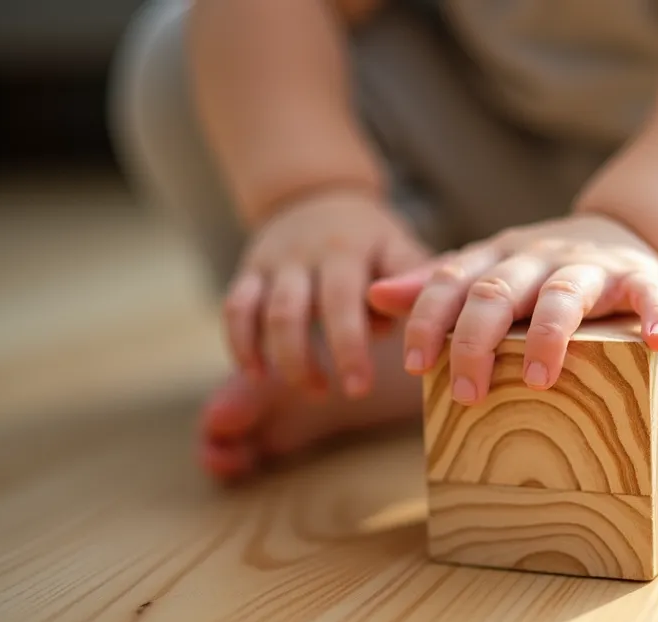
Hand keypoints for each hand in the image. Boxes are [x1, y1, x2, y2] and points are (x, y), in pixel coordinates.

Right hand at [225, 188, 429, 395]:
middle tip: (352, 392)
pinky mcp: (249, 270)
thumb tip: (422, 324)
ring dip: (287, 359)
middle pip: (296, 312)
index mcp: (348, 250)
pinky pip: (235, 309)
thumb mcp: (399, 246)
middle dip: (313, 360)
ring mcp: (274, 262)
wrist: (316, 193)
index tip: (362, 386)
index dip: (350, 345)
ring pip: (266, 315)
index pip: (345, 299)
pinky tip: (258, 374)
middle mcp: (306, 254)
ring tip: (317, 390)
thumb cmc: (370, 238)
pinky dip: (241, 344)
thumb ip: (413, 282)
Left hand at [367, 215, 657, 404]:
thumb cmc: (544, 267)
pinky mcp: (639, 277)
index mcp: (497, 259)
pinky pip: (649, 295)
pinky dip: (656, 316)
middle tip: (468, 391)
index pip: (452, 282)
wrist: (626, 228)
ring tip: (538, 380)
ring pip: (563, 294)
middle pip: (498, 291)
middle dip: (478, 340)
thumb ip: (436, 285)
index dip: (430, 320)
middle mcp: (538, 258)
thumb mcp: (489, 269)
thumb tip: (374, 297)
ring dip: (549, 336)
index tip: (415, 365)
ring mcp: (589, 267)